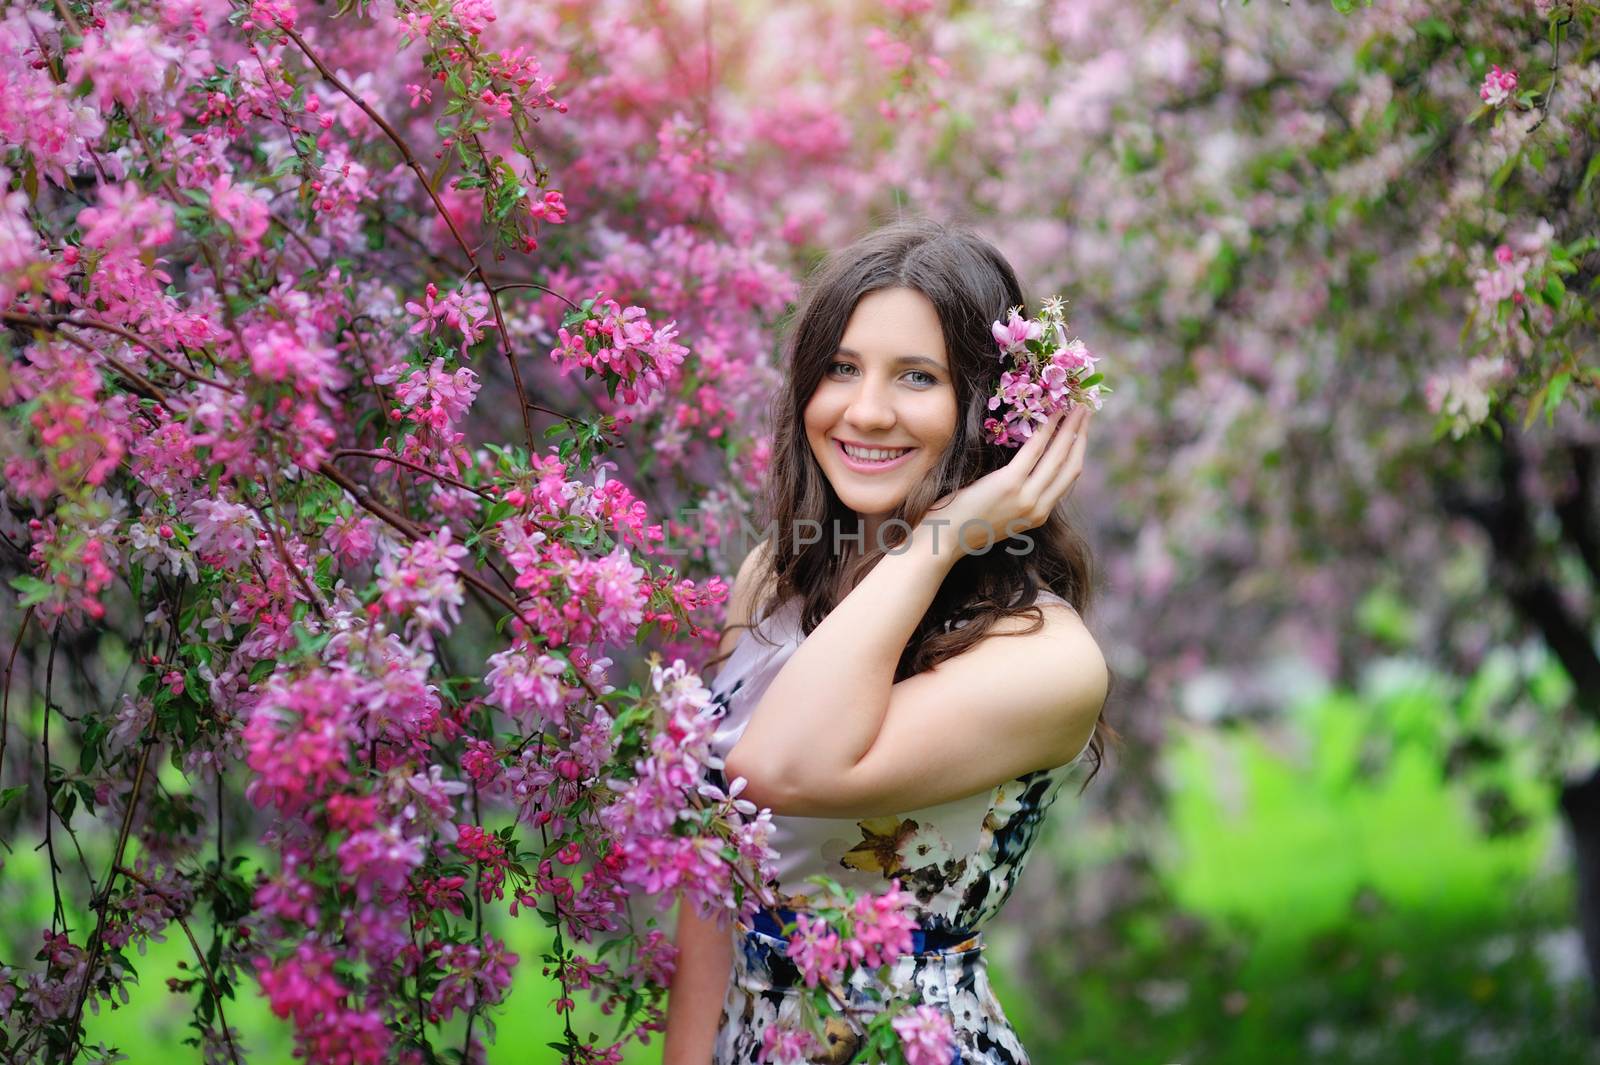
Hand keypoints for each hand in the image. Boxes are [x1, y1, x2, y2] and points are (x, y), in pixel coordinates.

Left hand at [924, 404, 1091, 557]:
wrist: (944, 540)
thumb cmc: (964, 523)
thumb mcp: (1000, 514)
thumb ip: (1017, 496)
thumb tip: (1024, 466)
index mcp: (1038, 515)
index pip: (1067, 479)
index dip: (1077, 451)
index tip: (1081, 431)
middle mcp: (1038, 508)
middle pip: (1070, 465)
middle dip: (1081, 435)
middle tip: (1084, 410)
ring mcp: (1026, 498)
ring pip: (1058, 456)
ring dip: (1070, 428)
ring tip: (1074, 406)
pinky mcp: (1009, 485)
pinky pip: (1033, 451)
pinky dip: (1045, 430)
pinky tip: (1050, 414)